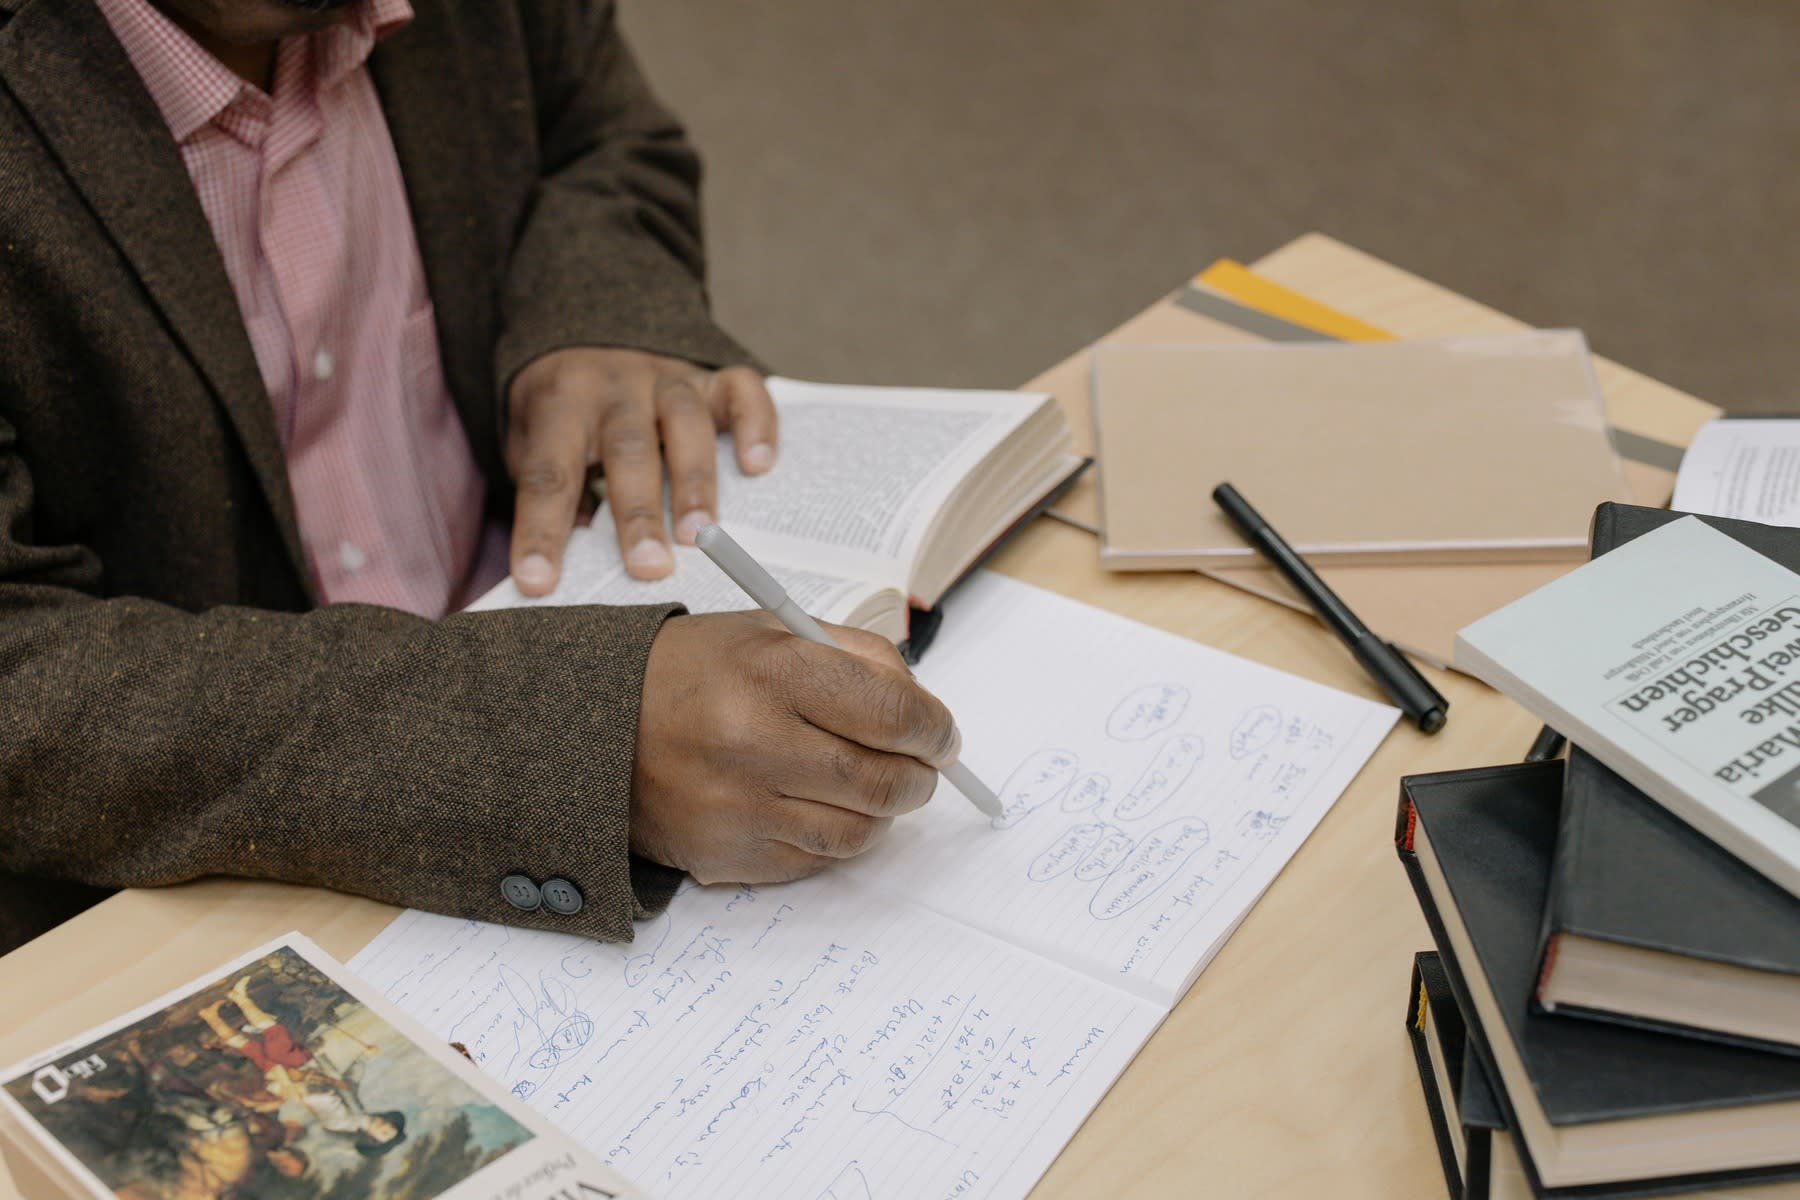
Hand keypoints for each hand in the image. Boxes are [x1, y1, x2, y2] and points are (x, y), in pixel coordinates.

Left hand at [505, 347, 776, 592]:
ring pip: (685, 423)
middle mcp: (615, 387)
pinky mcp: (707, 377)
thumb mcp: (530, 442)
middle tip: (649, 567)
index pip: (548, 474)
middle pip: (627, 450)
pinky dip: (755, 424)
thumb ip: (552, 492)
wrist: (582, 336)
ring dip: (694, 483)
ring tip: (699, 535)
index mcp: (560, 405)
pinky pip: (739, 389)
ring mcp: (665, 378)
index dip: (542, 530)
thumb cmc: (559, 410)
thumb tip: (578, 554)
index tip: (539, 583)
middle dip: (638, 513)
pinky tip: (757, 465)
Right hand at [631, 612, 961, 883]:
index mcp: (773, 671)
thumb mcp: (775, 631)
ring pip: (860, 832)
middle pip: (885, 782)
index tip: (942, 735)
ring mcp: (739, 808)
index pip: (894, 715)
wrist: (596, 725)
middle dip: (920, 777)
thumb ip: (861, 659)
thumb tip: (928, 716)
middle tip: (920, 767)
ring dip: (882, 812)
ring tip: (868, 785)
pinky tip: (815, 805)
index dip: (935, 730)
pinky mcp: (728, 856)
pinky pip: (817, 860)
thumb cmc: (697, 672)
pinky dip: (835, 837)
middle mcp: (755, 742)